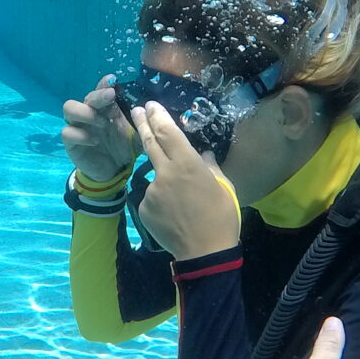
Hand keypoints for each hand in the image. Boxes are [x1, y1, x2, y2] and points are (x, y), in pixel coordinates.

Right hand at [61, 75, 138, 181]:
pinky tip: (94, 141)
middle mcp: (90, 113)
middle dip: (98, 95)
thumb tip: (152, 108)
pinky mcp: (71, 142)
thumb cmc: (124, 148)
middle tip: (111, 96)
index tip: (113, 80)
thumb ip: (144, 123)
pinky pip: (67, 132)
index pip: (102, 89)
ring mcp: (78, 126)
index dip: (105, 83)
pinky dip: (80, 135)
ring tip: (102, 123)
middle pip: (87, 96)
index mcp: (106, 108)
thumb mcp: (138, 136)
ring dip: (85, 112)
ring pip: (69, 108)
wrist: (113, 171)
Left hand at [130, 101, 240, 259]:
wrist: (204, 253)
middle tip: (136, 110)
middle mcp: (165, 173)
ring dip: (162, 176)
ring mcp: (151, 191)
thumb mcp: (223, 187)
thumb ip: (210, 167)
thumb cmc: (221, 218)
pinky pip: (151, 196)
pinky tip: (174, 213)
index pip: (167, 131)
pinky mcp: (144, 208)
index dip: (157, 116)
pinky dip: (160, 198)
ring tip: (181, 197)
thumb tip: (204, 155)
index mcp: (187, 164)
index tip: (151, 105)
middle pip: (149, 142)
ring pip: (154, 174)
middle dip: (142, 123)